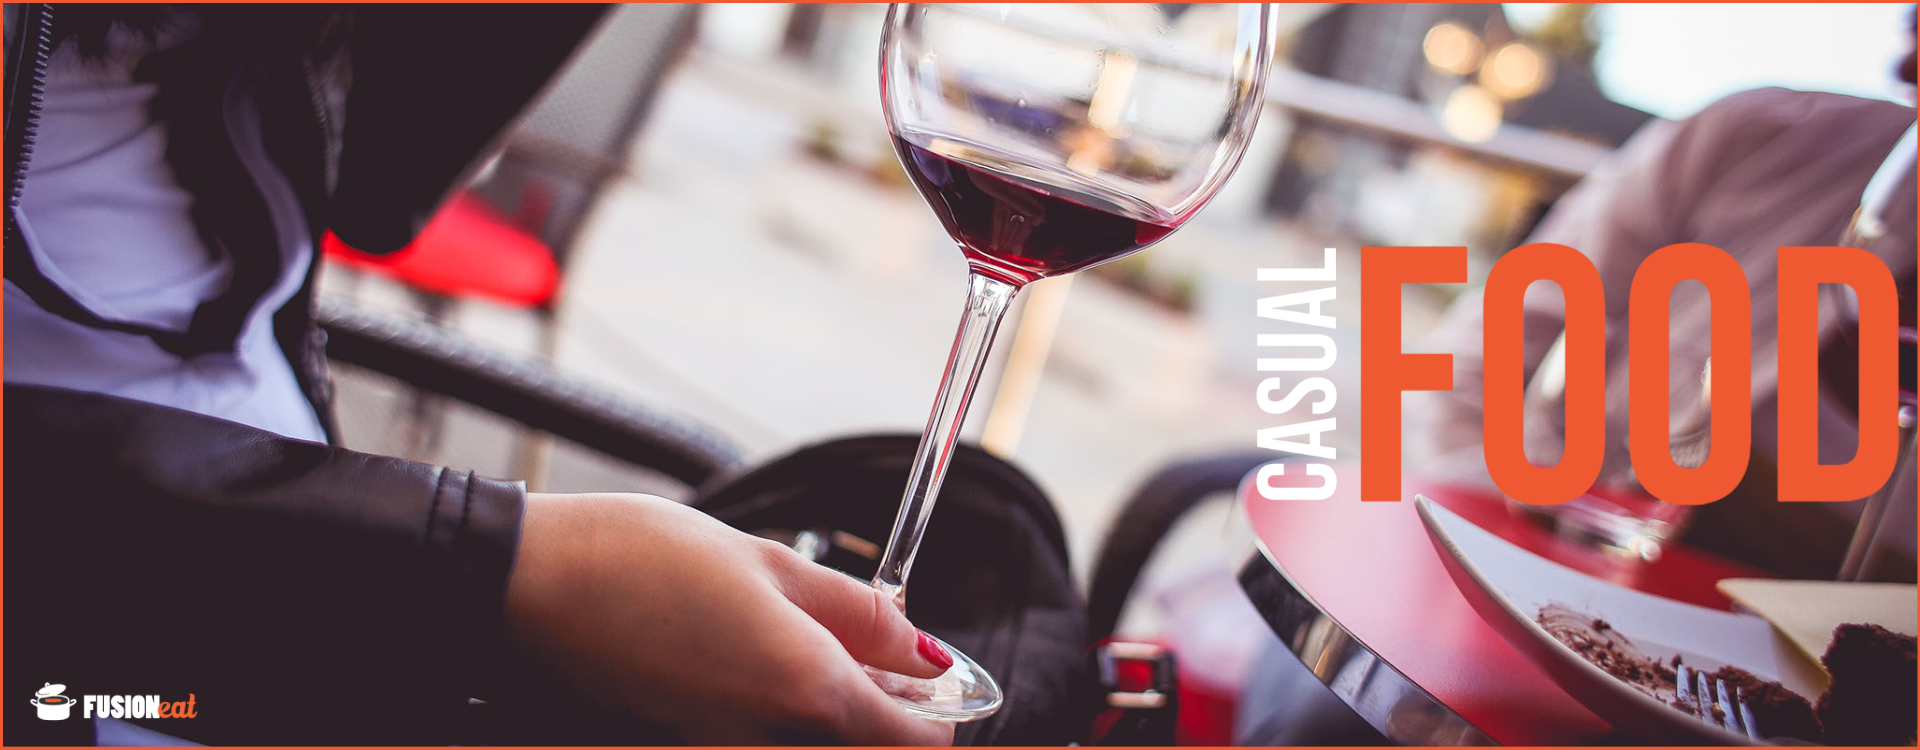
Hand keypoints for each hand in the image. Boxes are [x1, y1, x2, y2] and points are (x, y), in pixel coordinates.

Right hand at [504, 492, 954, 744]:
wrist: (528, 586)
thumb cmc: (641, 560)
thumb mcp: (769, 563)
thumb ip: (858, 614)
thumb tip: (922, 650)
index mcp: (808, 693)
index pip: (919, 746)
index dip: (938, 711)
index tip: (930, 674)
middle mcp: (772, 744)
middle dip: (885, 715)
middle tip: (871, 653)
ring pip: (814, 748)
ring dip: (833, 715)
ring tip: (805, 647)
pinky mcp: (687, 749)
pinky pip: (762, 743)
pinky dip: (782, 717)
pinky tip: (756, 664)